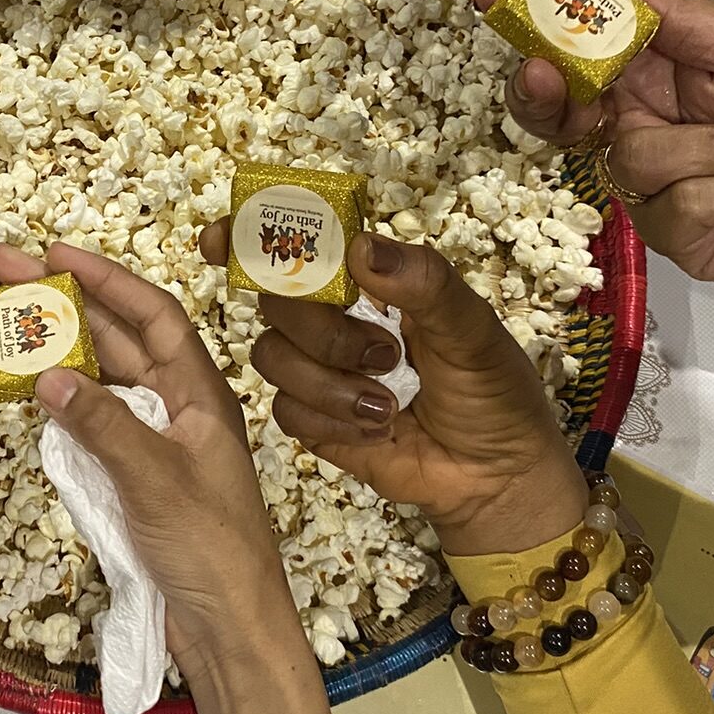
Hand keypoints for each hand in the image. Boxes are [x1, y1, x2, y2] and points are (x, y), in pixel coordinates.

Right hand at [0, 241, 291, 667]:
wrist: (231, 629)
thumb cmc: (213, 551)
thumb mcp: (155, 480)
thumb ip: (102, 425)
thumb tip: (47, 373)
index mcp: (201, 394)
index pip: (152, 314)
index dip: (104, 278)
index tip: (52, 253)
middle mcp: (178, 408)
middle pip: (118, 338)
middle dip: (65, 302)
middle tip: (3, 272)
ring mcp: (156, 443)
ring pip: (101, 379)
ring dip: (58, 349)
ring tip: (5, 322)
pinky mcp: (136, 479)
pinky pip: (93, 424)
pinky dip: (62, 404)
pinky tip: (30, 389)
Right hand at [202, 224, 585, 556]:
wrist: (495, 476)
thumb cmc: (492, 390)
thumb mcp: (473, 329)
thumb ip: (424, 283)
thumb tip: (358, 249)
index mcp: (366, 282)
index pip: (297, 244)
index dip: (248, 237)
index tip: (218, 241)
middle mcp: (331, 318)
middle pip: (274, 301)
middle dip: (323, 331)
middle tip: (386, 355)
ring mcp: (317, 371)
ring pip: (272, 357)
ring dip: (331, 383)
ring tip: (389, 403)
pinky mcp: (313, 422)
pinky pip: (286, 410)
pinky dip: (332, 421)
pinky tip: (380, 431)